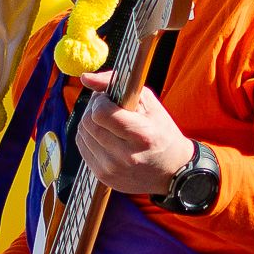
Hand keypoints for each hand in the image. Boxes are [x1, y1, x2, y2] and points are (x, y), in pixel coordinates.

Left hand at [71, 73, 196, 196]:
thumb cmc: (162, 132)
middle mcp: (125, 155)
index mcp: (141, 135)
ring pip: (82, 134)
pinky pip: (83, 148)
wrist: (172, 171)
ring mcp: (112, 168)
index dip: (100, 100)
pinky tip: (104, 135)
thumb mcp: (148, 103)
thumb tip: (85, 77)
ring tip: (106, 121)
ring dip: (90, 122)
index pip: (101, 113)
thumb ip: (117, 83)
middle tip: (105, 106)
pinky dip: (89, 137)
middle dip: (93, 108)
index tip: (109, 99)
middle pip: (88, 123)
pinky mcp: (103, 176)